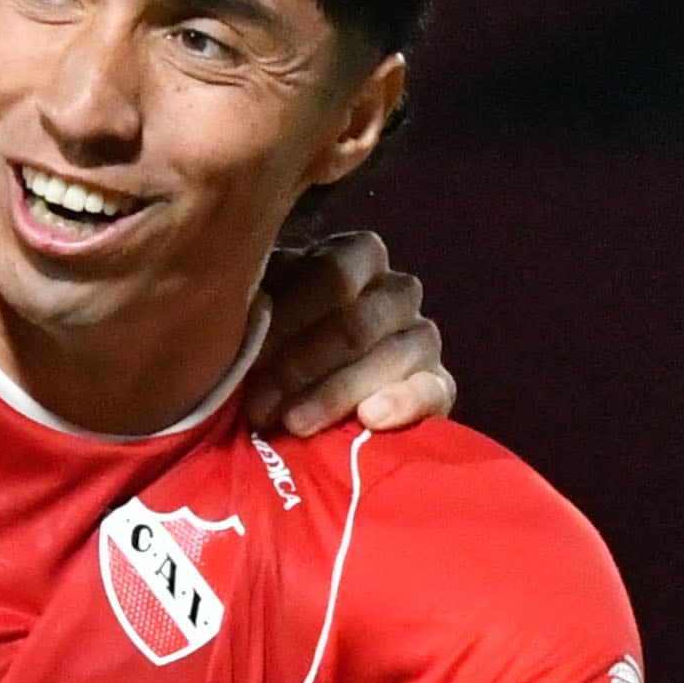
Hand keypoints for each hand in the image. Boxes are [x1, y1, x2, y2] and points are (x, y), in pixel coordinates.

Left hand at [239, 229, 451, 437]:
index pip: (335, 270)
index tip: (249, 355)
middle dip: (302, 365)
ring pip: (393, 355)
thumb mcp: (258, 314)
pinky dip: (404, 402)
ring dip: (337, 393)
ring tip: (294, 424)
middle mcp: (396, 291)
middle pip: (358, 321)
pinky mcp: (438, 385)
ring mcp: (421, 337)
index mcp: (356, 258)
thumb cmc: (270, 347)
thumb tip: (245, 306)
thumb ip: (256, 302)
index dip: (291, 314)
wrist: (303, 398)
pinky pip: (434, 389)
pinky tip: (370, 418)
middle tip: (259, 405)